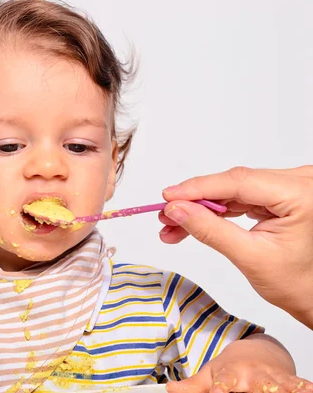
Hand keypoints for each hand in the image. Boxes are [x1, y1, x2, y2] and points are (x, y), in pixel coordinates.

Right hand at [158, 166, 312, 328]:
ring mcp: (291, 186)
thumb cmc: (295, 282)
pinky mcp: (280, 193)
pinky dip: (216, 209)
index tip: (168, 197)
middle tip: (166, 215)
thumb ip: (210, 230)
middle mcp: (302, 182)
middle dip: (195, 200)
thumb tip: (176, 209)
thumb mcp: (249, 257)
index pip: (240, 182)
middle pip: (234, 183)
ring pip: (233, 189)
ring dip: (201, 206)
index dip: (199, 188)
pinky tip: (193, 219)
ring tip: (174, 223)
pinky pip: (240, 195)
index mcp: (303, 195)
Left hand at [166, 335, 312, 392]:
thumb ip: (192, 386)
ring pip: (276, 386)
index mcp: (230, 374)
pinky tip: (309, 390)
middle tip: (248, 392)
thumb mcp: (210, 374)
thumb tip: (170, 389)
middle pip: (252, 388)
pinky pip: (297, 384)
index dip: (221, 389)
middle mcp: (251, 376)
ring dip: (280, 388)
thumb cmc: (233, 366)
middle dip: (252, 391)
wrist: (258, 351)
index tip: (218, 392)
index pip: (224, 383)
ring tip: (281, 391)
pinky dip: (303, 387)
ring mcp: (270, 378)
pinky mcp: (287, 381)